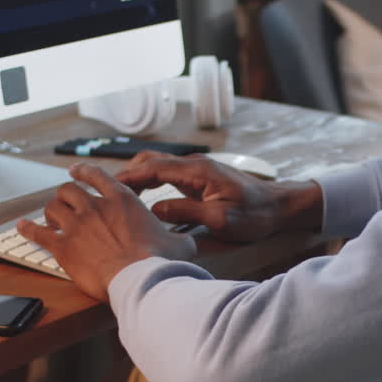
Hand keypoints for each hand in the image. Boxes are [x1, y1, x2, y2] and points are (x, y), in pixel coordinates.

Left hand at [16, 163, 196, 301]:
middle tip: (66, 201)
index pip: (96, 176)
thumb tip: (187, 241)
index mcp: (122, 200)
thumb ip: (179, 237)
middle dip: (65, 194)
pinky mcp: (63, 248)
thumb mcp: (180, 243)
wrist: (139, 280)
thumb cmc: (160, 262)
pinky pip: (38, 233)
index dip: (84, 172)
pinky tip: (21, 226)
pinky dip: (28, 229)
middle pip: (68, 190)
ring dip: (51, 211)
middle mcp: (95, 207)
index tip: (76, 172)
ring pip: (52, 208)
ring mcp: (76, 226)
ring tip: (51, 216)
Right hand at [115, 151, 322, 243]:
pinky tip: (138, 196)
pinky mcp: (199, 178)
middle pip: (150, 162)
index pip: (153, 168)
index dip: (127, 177)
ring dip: (136, 177)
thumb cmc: (255, 214)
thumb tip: (155, 210)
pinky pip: (166, 175)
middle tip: (102, 190)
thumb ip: (187, 213)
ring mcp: (196, 170)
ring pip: (157, 166)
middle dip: (125, 175)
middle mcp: (194, 165)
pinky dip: (148, 182)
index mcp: (197, 171)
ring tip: (114, 194)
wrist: (279, 206)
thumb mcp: (221, 219)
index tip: (105, 186)